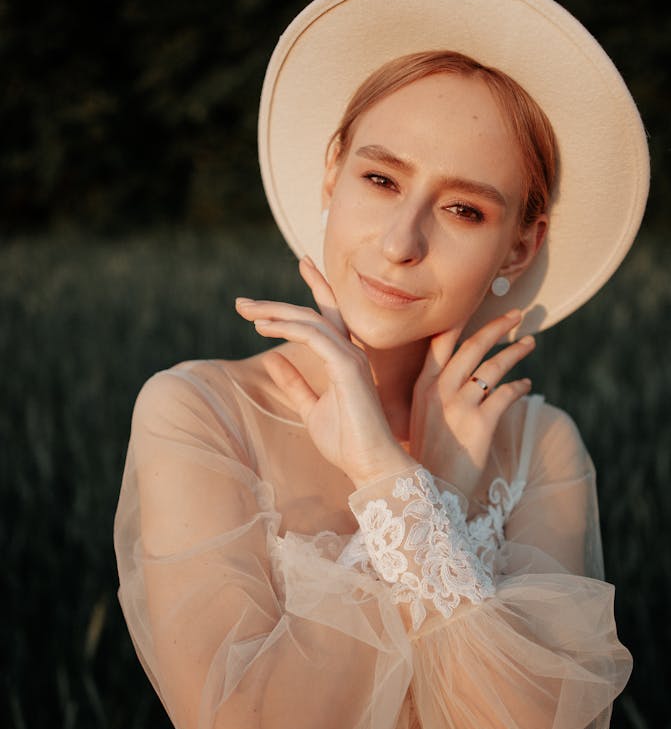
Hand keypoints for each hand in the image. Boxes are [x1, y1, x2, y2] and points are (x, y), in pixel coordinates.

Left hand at [235, 258, 411, 488]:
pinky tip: (262, 328)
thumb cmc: (347, 443)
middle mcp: (351, 352)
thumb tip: (271, 361)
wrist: (370, 466)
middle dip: (276, 305)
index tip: (302, 262)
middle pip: (313, 312)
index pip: (329, 314)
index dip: (317, 285)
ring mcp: (351, 357)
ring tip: (245, 312)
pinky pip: (313, 336)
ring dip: (274, 313)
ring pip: (309, 320)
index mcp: (345, 359)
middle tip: (242, 302)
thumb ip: (294, 383)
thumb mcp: (311, 408)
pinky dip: (286, 327)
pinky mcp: (346, 367)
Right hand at [409, 312, 534, 497]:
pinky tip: (526, 384)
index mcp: (422, 387)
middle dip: (497, 326)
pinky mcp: (481, 424)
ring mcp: (460, 406)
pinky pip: (506, 394)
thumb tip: (453, 378)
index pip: (440, 343)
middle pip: (472, 346)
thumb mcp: (419, 421)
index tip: (475, 305)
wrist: (430, 494)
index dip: (459, 321)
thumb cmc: (426, 459)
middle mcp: (439, 391)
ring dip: (515, 351)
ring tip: (529, 342)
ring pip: (493, 366)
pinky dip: (519, 386)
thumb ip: (433, 396)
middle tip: (516, 314)